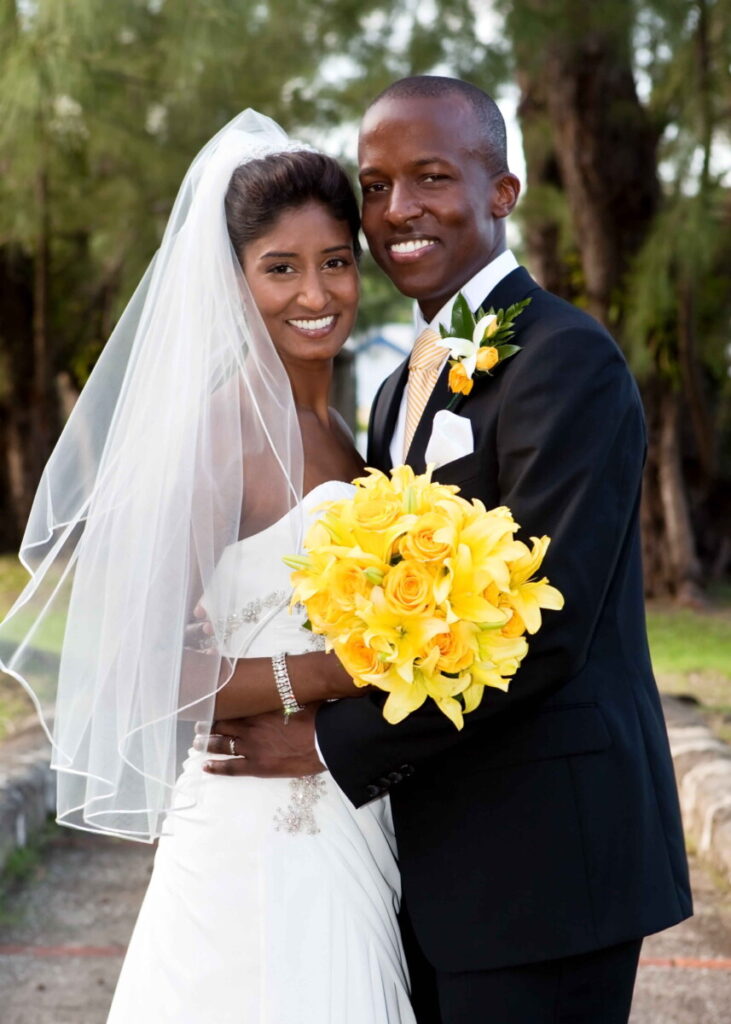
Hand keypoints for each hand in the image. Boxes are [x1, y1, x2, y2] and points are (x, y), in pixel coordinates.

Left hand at [194, 705, 324, 777]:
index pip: (232, 707)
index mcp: (260, 709)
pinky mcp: (257, 766)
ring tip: (196, 743)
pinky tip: (206, 767)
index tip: (212, 705)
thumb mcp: (302, 697)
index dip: (220, 707)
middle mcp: (251, 727)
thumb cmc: (317, 717)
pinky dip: (216, 767)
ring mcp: (252, 747)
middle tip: (199, 726)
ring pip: (221, 745)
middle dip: (208, 725)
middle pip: (222, 725)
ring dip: (206, 743)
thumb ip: (290, 692)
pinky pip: (231, 768)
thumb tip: (290, 679)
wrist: (325, 740)